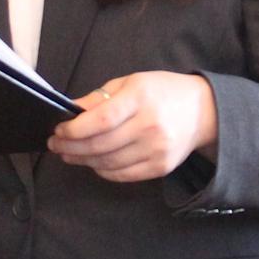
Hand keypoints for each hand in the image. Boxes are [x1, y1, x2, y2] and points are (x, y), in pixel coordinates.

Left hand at [47, 72, 217, 183]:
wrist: (202, 111)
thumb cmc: (161, 92)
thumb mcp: (130, 83)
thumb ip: (99, 98)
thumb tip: (69, 111)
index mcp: (141, 97)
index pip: (101, 119)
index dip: (75, 129)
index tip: (58, 130)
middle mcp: (150, 125)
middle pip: (101, 144)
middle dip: (71, 147)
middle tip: (56, 145)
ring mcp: (157, 149)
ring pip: (108, 163)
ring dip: (83, 160)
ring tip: (69, 154)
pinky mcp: (161, 167)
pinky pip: (122, 175)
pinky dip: (102, 171)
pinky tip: (92, 162)